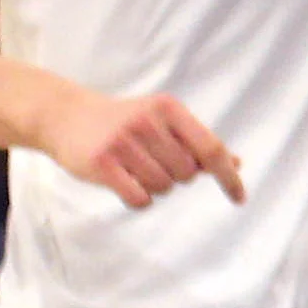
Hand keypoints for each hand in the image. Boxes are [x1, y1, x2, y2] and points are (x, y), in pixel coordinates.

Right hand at [38, 86, 243, 210]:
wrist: (67, 116)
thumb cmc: (125, 122)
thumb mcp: (164, 121)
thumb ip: (198, 142)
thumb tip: (237, 163)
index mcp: (170, 108)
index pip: (211, 148)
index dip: (228, 176)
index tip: (240, 198)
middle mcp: (148, 122)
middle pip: (187, 173)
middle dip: (177, 177)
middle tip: (155, 163)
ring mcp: (123, 142)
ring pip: (163, 187)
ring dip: (156, 187)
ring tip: (136, 169)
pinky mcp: (101, 163)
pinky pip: (139, 198)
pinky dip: (140, 199)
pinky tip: (127, 184)